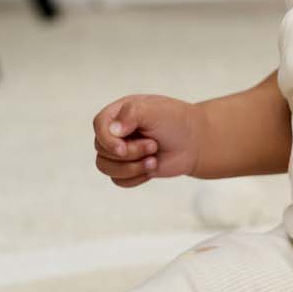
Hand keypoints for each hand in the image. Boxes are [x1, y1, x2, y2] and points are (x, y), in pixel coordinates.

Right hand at [92, 93, 207, 187]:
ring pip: (105, 167)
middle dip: (130, 152)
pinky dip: (136, 177)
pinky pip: (118, 181)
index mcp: (118, 113)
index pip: (98, 126)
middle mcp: (115, 133)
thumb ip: (131, 114)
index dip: (107, 140)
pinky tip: (152, 167)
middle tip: (154, 145)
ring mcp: (120, 152)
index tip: (122, 148)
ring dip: (131, 167)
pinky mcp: (127, 169)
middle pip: (101, 149)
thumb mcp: (155, 111)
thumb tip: (112, 131)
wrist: (194, 142)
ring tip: (153, 159)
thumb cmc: (176, 122)